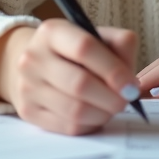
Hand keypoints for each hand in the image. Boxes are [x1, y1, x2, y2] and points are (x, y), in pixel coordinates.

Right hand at [0, 20, 139, 135]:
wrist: (35, 64)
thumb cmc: (74, 52)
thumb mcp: (96, 36)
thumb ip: (120, 46)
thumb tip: (130, 81)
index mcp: (52, 32)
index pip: (84, 48)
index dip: (113, 69)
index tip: (131, 85)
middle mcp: (33, 57)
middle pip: (79, 84)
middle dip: (111, 98)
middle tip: (126, 101)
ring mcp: (27, 86)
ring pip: (74, 110)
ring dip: (102, 114)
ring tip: (111, 107)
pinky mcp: (28, 111)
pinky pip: (67, 126)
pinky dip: (89, 125)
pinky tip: (95, 115)